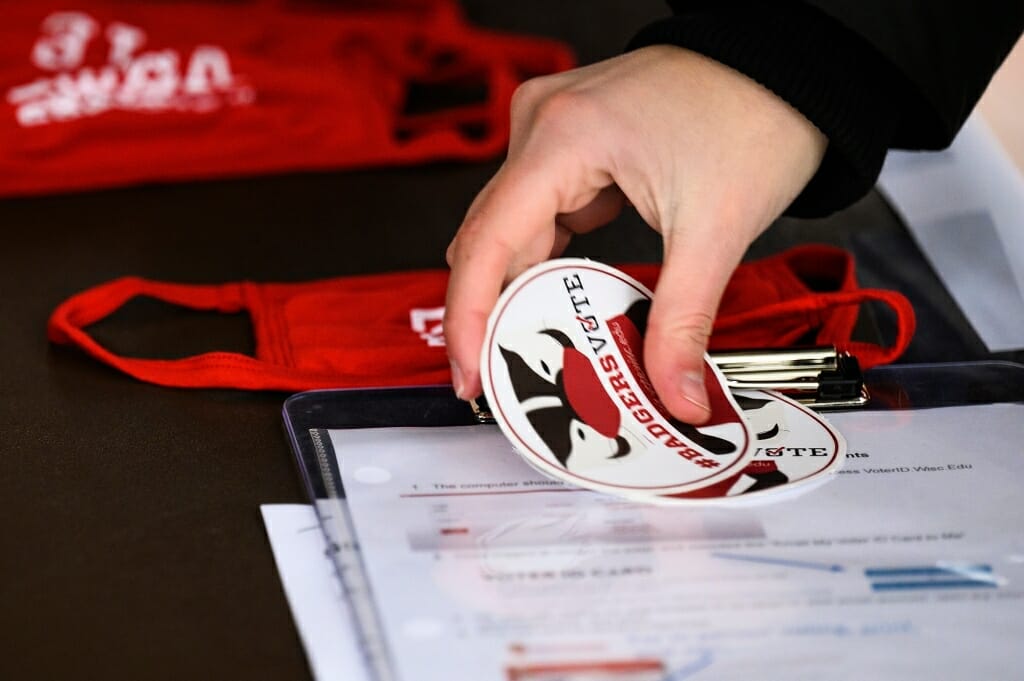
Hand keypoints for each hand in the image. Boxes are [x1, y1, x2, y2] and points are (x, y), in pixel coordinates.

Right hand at [444, 45, 826, 423]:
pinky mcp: (570, 142)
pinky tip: (561, 297)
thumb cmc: (753, 111)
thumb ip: (685, 323)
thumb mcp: (714, 230)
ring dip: (522, 287)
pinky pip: (539, 211)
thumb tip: (676, 394)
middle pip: (489, 237)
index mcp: (563, 138)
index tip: (468, 373)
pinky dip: (547, 258)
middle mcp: (542, 125)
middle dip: (494, 311)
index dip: (469, 316)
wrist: (784, 66)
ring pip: (511, 227)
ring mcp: (552, 129)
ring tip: (535, 346)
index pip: (487, 241)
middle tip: (501, 376)